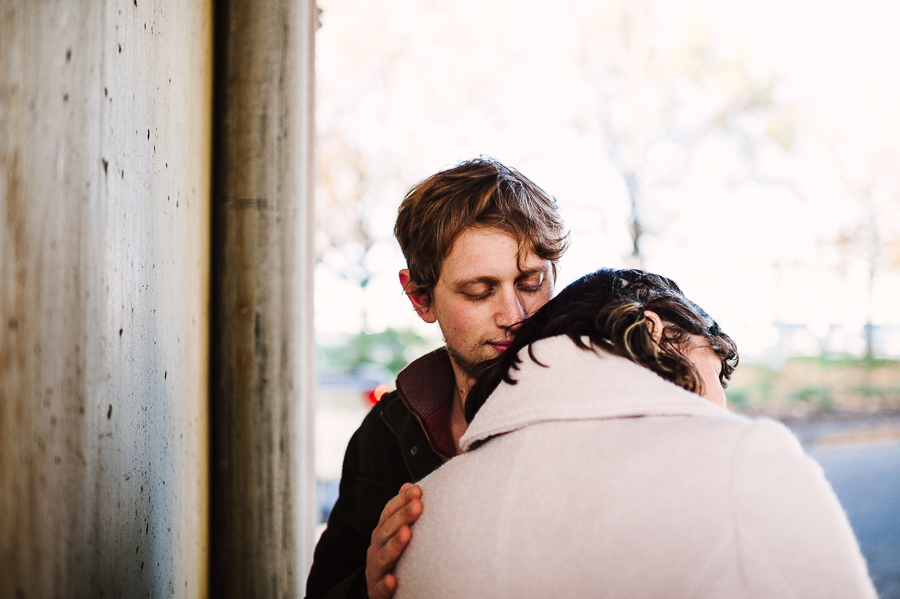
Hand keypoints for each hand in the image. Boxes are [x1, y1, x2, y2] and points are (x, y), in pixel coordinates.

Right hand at [365, 483, 422, 598]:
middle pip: (387, 531)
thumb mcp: (395, 535)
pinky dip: (385, 585)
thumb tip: (410, 485)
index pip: (388, 513)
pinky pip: (380, 589)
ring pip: (383, 556)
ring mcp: (375, 571)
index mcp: (381, 534)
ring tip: (407, 534)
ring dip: (395, 545)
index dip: (401, 501)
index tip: (417, 490)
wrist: (379, 592)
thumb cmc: (393, 560)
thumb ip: (401, 513)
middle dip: (402, 517)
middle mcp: (375, 550)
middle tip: (418, 506)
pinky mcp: (377, 592)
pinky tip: (393, 580)